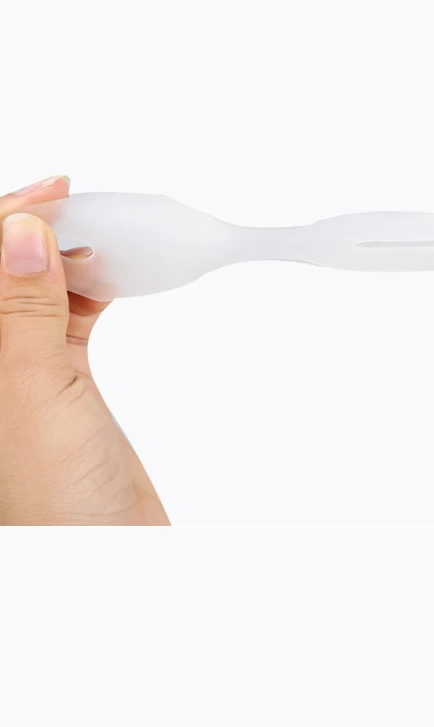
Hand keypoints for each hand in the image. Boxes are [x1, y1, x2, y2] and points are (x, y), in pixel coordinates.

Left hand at [0, 176, 167, 524]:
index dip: (5, 219)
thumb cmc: (56, 501)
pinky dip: (87, 286)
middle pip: (2, 268)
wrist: (107, 551)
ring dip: (64, 253)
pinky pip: (63, 312)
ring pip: (31, 285)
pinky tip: (110, 273)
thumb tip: (19, 232)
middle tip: (85, 205)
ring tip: (104, 234)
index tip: (57, 194)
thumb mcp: (30, 396)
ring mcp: (16, 364)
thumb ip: (18, 312)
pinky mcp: (55, 375)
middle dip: (34, 226)